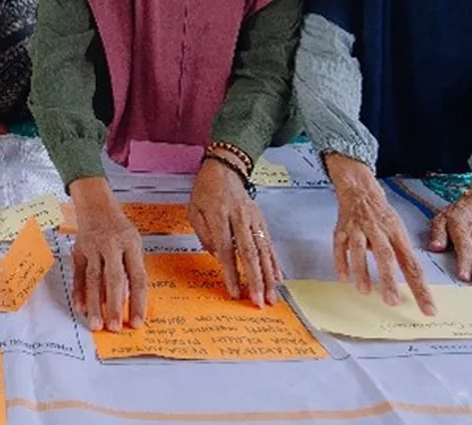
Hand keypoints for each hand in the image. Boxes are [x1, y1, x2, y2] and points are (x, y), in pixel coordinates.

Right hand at [67, 178, 146, 331]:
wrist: (96, 204)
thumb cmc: (119, 228)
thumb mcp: (133, 243)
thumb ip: (132, 269)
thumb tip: (127, 300)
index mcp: (131, 244)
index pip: (137, 277)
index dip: (138, 302)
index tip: (137, 322)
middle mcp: (111, 246)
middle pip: (114, 279)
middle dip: (114, 305)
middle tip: (114, 327)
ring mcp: (93, 248)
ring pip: (93, 279)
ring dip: (94, 303)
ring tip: (96, 323)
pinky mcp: (79, 252)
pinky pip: (78, 275)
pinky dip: (78, 292)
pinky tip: (80, 308)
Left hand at [189, 156, 280, 306]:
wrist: (225, 169)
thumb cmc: (206, 191)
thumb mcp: (194, 210)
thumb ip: (204, 234)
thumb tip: (217, 257)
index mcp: (219, 215)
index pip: (225, 249)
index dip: (231, 272)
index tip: (234, 291)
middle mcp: (240, 218)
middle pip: (249, 253)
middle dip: (255, 280)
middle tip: (258, 301)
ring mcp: (254, 220)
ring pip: (264, 252)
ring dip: (269, 277)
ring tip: (271, 297)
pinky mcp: (262, 221)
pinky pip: (270, 245)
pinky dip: (275, 264)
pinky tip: (278, 279)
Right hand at [327, 155, 434, 313]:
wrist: (360, 190)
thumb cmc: (382, 216)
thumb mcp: (398, 232)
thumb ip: (403, 256)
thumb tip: (415, 284)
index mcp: (397, 235)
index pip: (412, 265)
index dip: (421, 289)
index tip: (428, 309)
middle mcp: (379, 231)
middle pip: (385, 256)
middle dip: (389, 279)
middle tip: (392, 301)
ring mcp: (359, 230)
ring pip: (359, 250)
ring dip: (362, 271)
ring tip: (365, 290)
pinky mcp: (341, 230)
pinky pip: (340, 246)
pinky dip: (341, 261)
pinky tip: (343, 276)